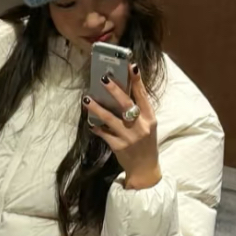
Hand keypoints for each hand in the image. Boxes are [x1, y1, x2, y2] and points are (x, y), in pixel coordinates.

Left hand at [84, 62, 160, 188]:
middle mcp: (140, 126)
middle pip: (126, 104)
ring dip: (97, 108)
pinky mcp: (118, 146)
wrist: (145, 169)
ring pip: (110, 118)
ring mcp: (129, 137)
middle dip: (114, 90)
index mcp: (149, 118)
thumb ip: (138, 112)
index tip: (131, 66)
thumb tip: (122, 94)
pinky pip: (104, 134)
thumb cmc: (145, 144)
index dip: (137, 81)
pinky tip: (90, 122)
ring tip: (86, 99)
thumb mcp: (147, 126)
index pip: (143, 96)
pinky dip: (96, 127)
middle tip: (103, 79)